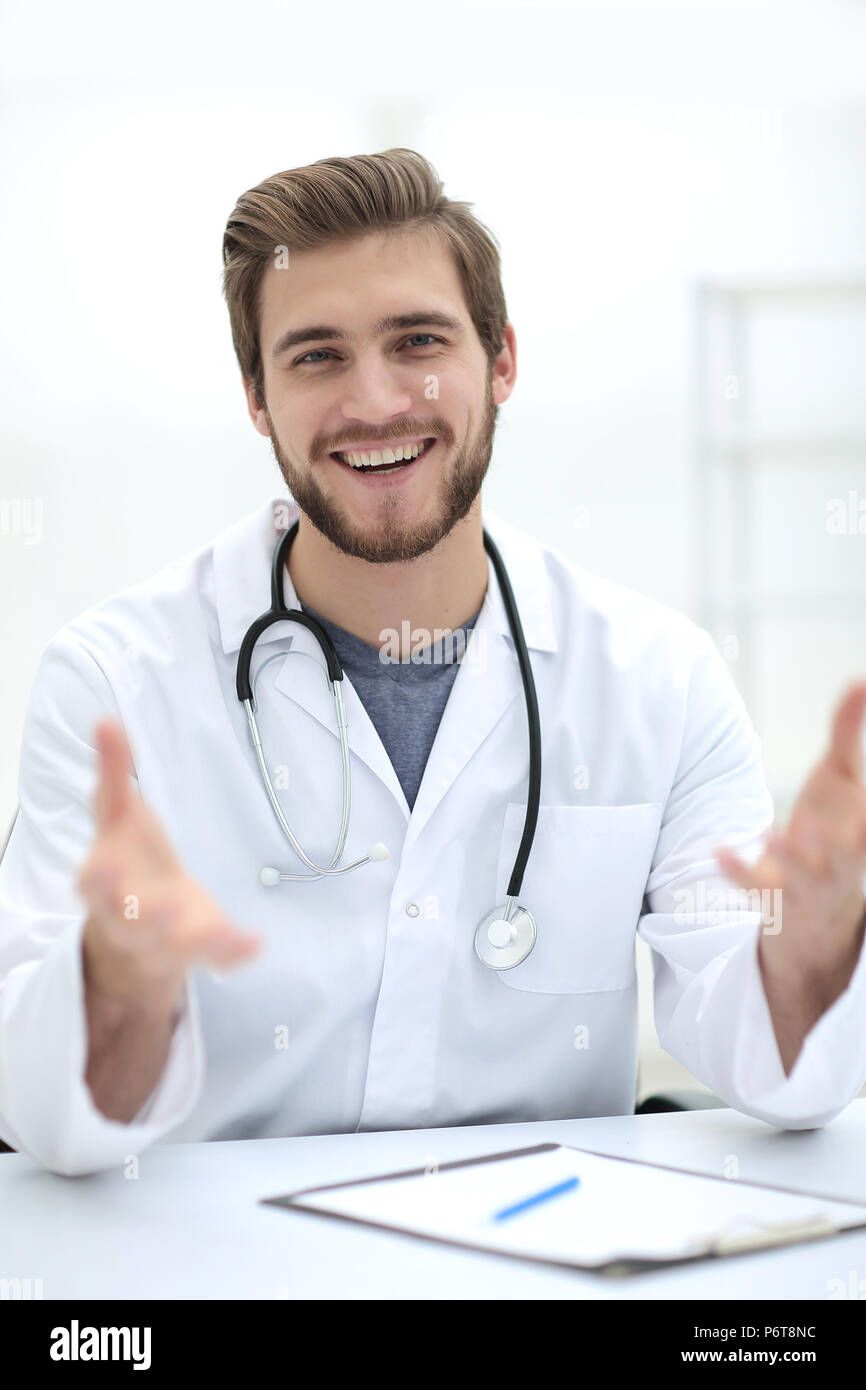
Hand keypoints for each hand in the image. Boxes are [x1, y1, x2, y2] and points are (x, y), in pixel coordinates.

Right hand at [78, 717, 260, 1003]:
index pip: (93, 885)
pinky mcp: (196, 951)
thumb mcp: (117, 813)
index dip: (99, 878)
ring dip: (188, 938)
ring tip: (212, 925)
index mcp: (104, 883)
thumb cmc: (126, 858)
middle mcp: (127, 918)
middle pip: (130, 924)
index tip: (109, 865)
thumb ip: (115, 771)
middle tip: (166, 904)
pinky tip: (256, 942)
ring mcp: (162, 940)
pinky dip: (233, 954)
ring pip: (169, 947)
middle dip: (146, 917)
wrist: (138, 920)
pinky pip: (214, 959)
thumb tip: (105, 720)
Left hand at [714, 680, 865, 998]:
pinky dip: (737, 870)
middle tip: (819, 823)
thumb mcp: (842, 780)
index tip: (863, 802)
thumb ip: (847, 732)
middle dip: (840, 842)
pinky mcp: (773, 897)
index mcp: (859, 831)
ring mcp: (807, 883)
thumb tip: (859, 678)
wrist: (820, 913)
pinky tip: (719, 850)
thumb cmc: (833, 827)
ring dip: (789, 855)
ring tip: (771, 835)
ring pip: (802, 875)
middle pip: (846, 855)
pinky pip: (754, 885)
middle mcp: (841, 861)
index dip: (865, 817)